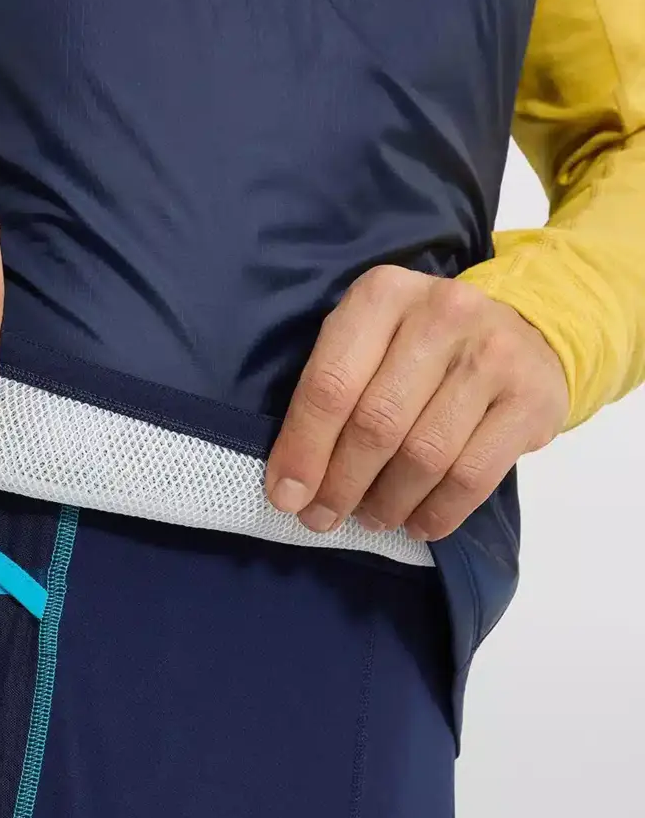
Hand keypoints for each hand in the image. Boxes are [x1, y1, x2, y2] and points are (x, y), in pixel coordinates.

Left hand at [265, 265, 568, 540]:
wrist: (527, 329)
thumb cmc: (421, 346)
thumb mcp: (370, 341)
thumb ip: (332, 392)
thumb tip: (293, 484)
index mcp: (382, 295)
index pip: (331, 384)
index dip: (303, 449)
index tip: (285, 497)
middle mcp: (441, 314)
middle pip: (376, 423)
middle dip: (340, 485)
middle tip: (322, 518)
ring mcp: (494, 354)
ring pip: (424, 455)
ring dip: (387, 503)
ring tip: (370, 519)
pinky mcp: (532, 398)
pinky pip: (473, 476)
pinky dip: (437, 512)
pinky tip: (418, 523)